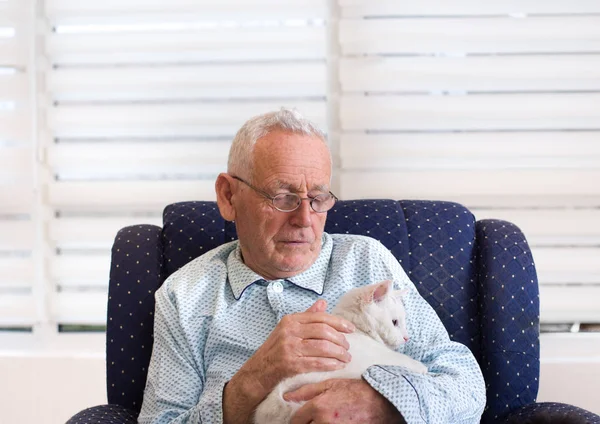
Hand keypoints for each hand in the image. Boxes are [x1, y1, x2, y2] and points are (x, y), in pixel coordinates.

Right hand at [223, 299, 354, 423]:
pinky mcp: (290, 364)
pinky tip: (337, 366)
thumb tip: (323, 303)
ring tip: (346, 358)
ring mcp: (289, 347)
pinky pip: (316, 362)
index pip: (320, 317)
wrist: (256, 373)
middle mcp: (289, 331)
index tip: (351, 329)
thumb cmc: (274, 351)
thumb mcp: (287, 330)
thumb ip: (306, 317)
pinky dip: (330, 364)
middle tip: (348, 347)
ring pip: (322, 347)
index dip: (339, 323)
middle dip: (340, 340)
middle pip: (324, 331)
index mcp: (290, 320)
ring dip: (338, 353)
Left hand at [285, 379, 404, 423]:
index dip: (295, 419)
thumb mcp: (330, 385)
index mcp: (318, 407)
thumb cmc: (355, 391)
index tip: (298, 417)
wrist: (379, 403)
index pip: (296, 420)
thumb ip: (307, 391)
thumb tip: (286, 396)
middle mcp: (324, 422)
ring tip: (321, 419)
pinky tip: (331, 422)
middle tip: (309, 418)